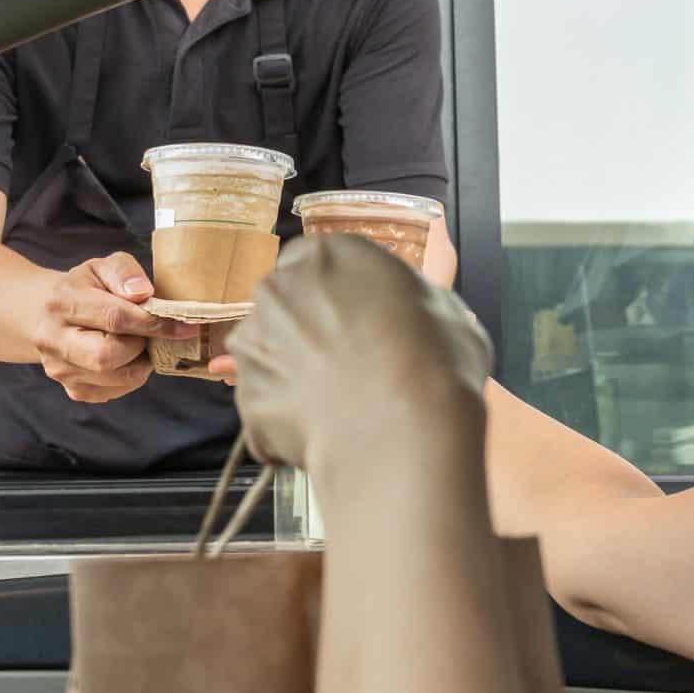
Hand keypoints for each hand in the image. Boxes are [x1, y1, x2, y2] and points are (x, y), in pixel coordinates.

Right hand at [32, 252, 196, 403]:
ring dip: (140, 362)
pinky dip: (131, 376)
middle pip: (108, 356)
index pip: (114, 318)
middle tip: (148, 333)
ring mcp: (60, 370)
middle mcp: (53, 340)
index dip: (154, 323)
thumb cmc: (83, 287)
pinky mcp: (73, 390)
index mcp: (62, 303)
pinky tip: (126, 357)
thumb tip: (143, 294)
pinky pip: (115, 391)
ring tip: (138, 343)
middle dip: (140, 345)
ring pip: (117, 378)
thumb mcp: (102, 267)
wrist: (44, 313)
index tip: (186, 326)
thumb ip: (124, 273)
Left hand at [228, 235, 491, 489]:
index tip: (357, 320)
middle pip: (285, 306)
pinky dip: (286, 423)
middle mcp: (279, 288)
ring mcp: (254, 344)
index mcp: (328, 254)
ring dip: (292, 376)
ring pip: (268, 357)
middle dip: (307, 332)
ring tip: (336, 408)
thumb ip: (412, 303)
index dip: (337, 295)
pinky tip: (324, 438)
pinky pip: (266, 409)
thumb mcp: (448, 313)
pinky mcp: (245, 398)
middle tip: (346, 365)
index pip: (317, 262)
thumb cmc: (434, 362)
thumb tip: (412, 315)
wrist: (399, 434)